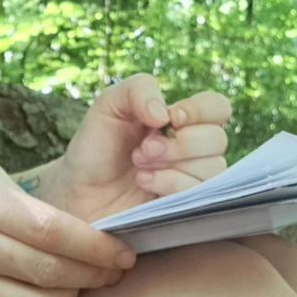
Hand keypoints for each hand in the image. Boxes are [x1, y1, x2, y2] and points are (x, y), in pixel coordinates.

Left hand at [52, 74, 231, 222]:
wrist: (78, 192)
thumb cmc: (95, 147)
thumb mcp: (108, 105)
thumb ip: (139, 90)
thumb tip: (167, 115)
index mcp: (178, 119)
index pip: (217, 107)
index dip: (201, 110)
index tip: (172, 118)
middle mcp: (191, 148)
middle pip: (218, 139)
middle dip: (180, 143)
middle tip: (144, 148)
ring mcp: (190, 179)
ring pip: (213, 167)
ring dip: (171, 164)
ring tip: (139, 167)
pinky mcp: (186, 207)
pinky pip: (199, 193)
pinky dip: (169, 183)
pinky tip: (143, 182)